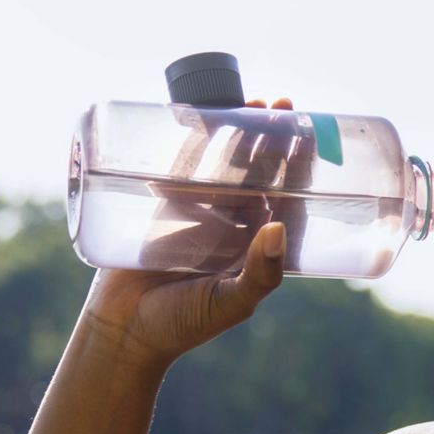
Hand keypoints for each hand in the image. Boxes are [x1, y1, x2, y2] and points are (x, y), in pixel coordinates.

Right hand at [78, 98, 298, 368]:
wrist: (124, 330)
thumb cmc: (184, 323)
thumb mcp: (230, 302)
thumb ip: (259, 274)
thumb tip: (277, 227)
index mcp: (256, 241)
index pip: (286, 194)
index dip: (298, 163)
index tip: (309, 132)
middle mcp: (231, 221)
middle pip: (255, 169)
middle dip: (267, 137)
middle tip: (277, 105)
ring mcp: (196, 209)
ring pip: (219, 161)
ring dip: (231, 131)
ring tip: (245, 102)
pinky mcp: (161, 203)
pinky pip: (177, 165)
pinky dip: (186, 140)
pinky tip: (196, 114)